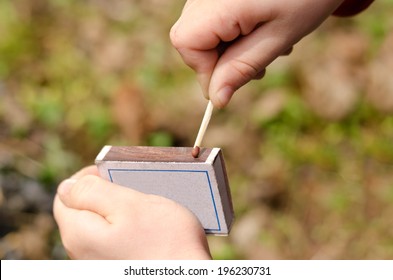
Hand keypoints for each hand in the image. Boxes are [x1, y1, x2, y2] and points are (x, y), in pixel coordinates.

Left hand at [53, 166, 210, 259]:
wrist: (188, 276)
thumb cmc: (165, 242)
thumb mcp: (129, 205)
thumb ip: (92, 192)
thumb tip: (66, 186)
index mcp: (78, 233)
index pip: (66, 193)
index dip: (88, 177)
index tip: (114, 172)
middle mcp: (82, 252)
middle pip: (84, 209)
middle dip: (107, 192)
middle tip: (134, 188)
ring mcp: (99, 261)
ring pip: (101, 223)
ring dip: (121, 209)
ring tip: (146, 207)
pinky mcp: (116, 265)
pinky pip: (115, 237)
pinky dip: (129, 226)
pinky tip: (149, 227)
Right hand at [170, 0, 343, 107]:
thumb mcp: (276, 38)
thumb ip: (241, 68)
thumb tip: (216, 99)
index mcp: (219, 2)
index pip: (186, 43)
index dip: (204, 70)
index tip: (232, 82)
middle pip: (189, 37)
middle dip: (218, 60)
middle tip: (257, 66)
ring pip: (201, 30)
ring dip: (227, 47)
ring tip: (264, 43)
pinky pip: (211, 18)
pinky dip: (231, 32)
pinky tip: (258, 29)